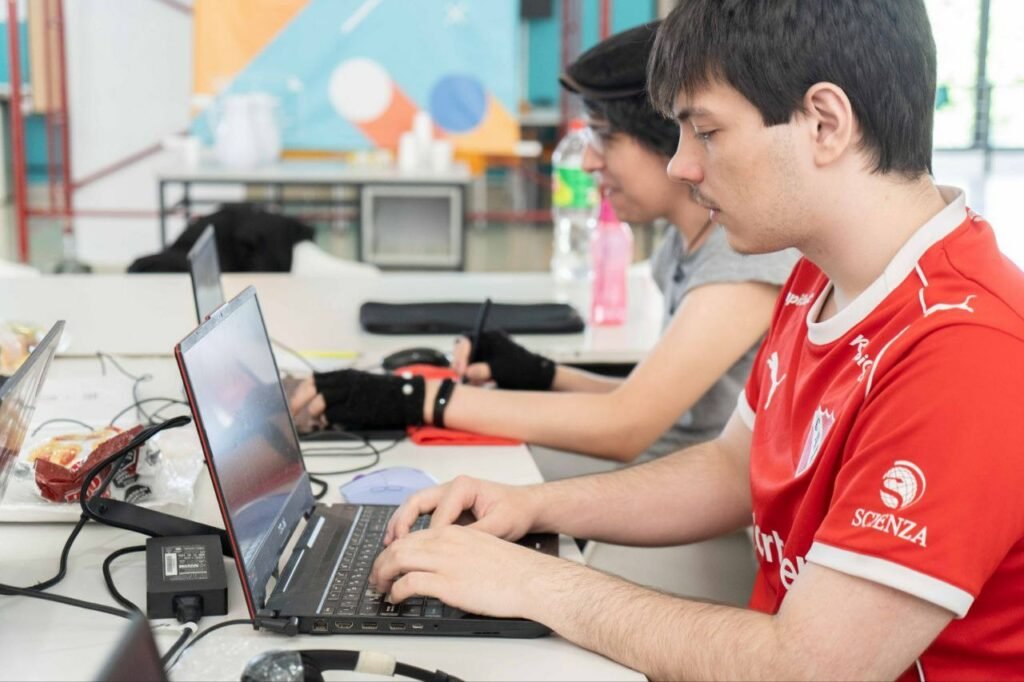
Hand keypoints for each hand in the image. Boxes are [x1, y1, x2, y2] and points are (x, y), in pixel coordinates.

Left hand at [286, 369, 424, 429]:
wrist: (404, 398)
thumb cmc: (384, 393)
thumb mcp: (359, 384)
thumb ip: (339, 389)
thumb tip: (318, 400)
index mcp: (344, 375)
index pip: (313, 379)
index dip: (301, 391)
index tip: (295, 401)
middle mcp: (344, 382)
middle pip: (311, 388)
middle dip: (298, 402)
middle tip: (293, 413)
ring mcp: (349, 395)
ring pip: (319, 402)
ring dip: (314, 413)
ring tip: (317, 420)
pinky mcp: (354, 409)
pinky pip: (331, 416)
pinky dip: (327, 421)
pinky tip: (330, 423)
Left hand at [371, 524, 562, 618]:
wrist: (530, 578)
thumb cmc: (513, 568)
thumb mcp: (480, 546)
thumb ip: (457, 549)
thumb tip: (441, 563)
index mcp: (454, 531)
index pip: (413, 535)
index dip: (395, 549)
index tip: (389, 561)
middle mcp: (446, 542)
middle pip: (400, 545)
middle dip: (382, 561)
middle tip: (377, 576)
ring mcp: (445, 562)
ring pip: (398, 560)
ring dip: (383, 574)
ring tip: (381, 587)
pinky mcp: (447, 583)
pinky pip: (409, 583)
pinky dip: (396, 591)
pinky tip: (396, 597)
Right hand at [384, 475, 541, 544]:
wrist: (528, 506)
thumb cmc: (517, 511)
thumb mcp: (500, 526)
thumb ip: (476, 536)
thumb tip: (454, 551)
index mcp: (463, 487)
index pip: (438, 514)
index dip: (428, 537)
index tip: (422, 557)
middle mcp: (451, 488)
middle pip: (416, 502)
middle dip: (401, 523)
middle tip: (392, 545)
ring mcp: (447, 497)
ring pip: (415, 507)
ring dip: (400, 524)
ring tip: (389, 545)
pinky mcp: (448, 508)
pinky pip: (422, 515)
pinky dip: (410, 527)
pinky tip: (403, 543)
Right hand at [450, 330, 555, 390]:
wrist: (538, 377)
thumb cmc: (521, 370)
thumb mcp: (500, 371)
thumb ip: (482, 371)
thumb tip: (467, 373)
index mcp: (489, 337)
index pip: (465, 341)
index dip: (460, 355)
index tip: (461, 371)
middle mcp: (486, 342)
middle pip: (464, 351)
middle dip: (462, 364)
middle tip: (461, 378)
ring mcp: (488, 353)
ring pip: (469, 362)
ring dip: (469, 373)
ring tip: (478, 384)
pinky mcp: (489, 364)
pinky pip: (476, 369)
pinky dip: (476, 378)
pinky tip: (482, 385)